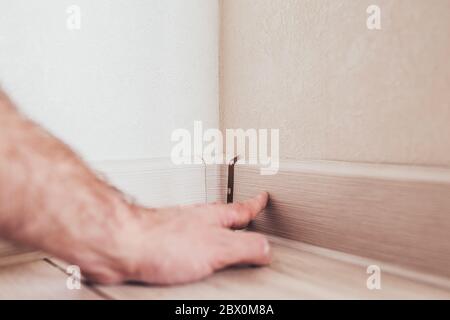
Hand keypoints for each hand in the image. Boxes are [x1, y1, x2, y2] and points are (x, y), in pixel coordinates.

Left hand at [82, 192, 270, 284]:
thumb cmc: (160, 241)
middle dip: (235, 216)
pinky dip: (193, 248)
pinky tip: (190, 260)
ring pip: (202, 228)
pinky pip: (185, 244)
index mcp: (212, 218)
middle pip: (221, 216)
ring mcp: (176, 231)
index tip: (262, 198)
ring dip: (214, 231)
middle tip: (246, 215)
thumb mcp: (216, 248)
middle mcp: (195, 221)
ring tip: (222, 238)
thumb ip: (244, 247)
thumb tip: (266, 249)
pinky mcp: (160, 245)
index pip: (241, 209)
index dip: (255, 205)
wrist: (120, 245)